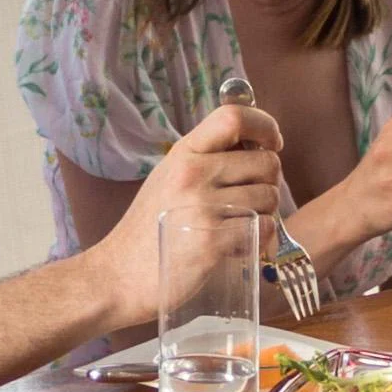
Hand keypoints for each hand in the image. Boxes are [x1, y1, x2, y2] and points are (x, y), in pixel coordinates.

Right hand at [115, 97, 285, 317]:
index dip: (264, 125)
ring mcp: (204, 207)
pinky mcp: (213, 242)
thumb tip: (257, 146)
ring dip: (265, 213)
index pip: (233, 116)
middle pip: (266, 162)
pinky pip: (264, 228)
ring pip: (270, 197)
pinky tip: (237, 244)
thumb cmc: (149, 228)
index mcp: (184, 153)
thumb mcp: (170, 177)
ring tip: (238, 225)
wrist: (119, 275)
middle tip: (250, 199)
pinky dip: (261, 238)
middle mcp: (193, 174)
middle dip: (269, 182)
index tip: (272, 142)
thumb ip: (206, 159)